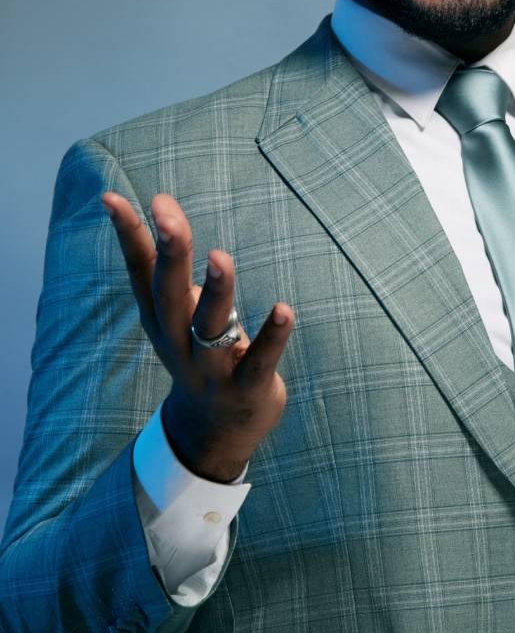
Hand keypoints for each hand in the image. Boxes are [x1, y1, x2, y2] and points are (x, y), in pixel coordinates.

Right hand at [102, 190, 294, 482]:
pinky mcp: (247, 388)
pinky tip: (284, 309)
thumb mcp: (175, 313)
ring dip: (217, 291)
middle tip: (168, 215)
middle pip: (169, 294)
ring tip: (220, 256)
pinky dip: (272, 335)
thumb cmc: (197, 354)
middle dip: (170, 254)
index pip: (139, 271)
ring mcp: (211, 368)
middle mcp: (178, 341)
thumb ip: (168, 265)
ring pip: (210, 327)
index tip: (113, 196)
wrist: (213, 435)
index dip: (127, 234)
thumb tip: (161, 205)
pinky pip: (259, 360)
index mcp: (160, 318)